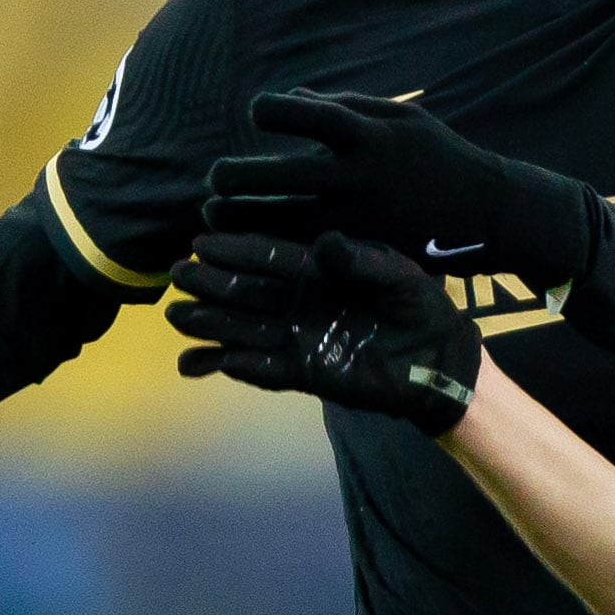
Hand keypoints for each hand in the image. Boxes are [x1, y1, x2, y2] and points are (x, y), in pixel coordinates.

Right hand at [169, 231, 484, 433]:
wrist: (437, 358)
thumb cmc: (420, 305)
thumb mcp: (395, 276)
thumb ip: (358, 262)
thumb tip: (324, 242)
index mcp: (318, 272)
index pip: (269, 258)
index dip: (236, 250)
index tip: (201, 241)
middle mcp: (301, 303)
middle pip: (248, 292)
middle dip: (212, 284)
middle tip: (178, 275)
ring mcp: (300, 338)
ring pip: (246, 330)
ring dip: (212, 325)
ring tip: (177, 316)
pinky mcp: (307, 373)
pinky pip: (266, 369)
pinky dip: (240, 366)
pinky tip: (211, 361)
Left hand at [204, 92, 591, 288]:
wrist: (486, 214)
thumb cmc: (439, 157)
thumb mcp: (401, 119)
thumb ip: (346, 106)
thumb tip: (292, 98)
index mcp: (369, 135)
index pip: (306, 114)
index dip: (272, 110)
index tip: (258, 112)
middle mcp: (358, 177)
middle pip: (280, 176)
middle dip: (237, 177)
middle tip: (216, 178)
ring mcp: (358, 219)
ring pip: (282, 222)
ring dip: (241, 219)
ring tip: (214, 214)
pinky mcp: (361, 250)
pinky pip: (304, 248)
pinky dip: (272, 244)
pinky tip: (248, 240)